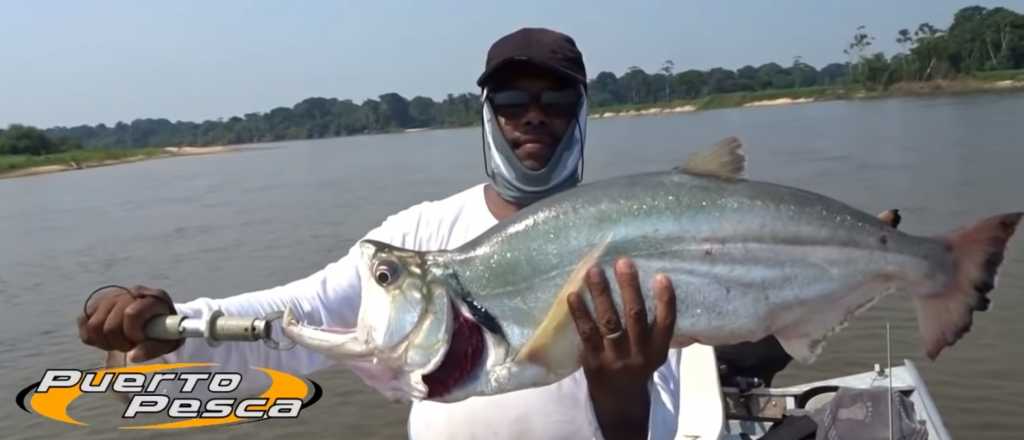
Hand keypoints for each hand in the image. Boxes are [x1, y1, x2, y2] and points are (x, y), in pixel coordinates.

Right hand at [77, 285, 181, 361]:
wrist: (158, 317)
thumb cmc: (166, 330)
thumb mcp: (170, 341)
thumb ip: (154, 349)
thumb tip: (133, 356)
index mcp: (153, 298)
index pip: (132, 314)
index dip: (132, 333)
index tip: (139, 341)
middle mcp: (130, 293)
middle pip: (110, 325)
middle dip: (119, 343)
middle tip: (130, 345)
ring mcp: (112, 296)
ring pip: (93, 325)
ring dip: (104, 341)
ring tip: (119, 343)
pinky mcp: (98, 303)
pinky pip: (83, 321)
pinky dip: (91, 336)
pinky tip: (107, 339)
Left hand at [567, 258, 676, 439]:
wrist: (619, 401)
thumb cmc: (637, 365)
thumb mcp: (653, 351)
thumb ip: (654, 326)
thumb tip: (649, 285)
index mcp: (657, 349)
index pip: (666, 322)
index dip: (665, 300)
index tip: (661, 276)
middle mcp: (638, 354)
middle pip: (635, 317)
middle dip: (629, 288)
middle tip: (623, 262)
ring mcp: (614, 358)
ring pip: (609, 322)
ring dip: (601, 294)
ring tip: (594, 271)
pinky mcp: (593, 361)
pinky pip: (586, 333)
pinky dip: (579, 313)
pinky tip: (574, 294)